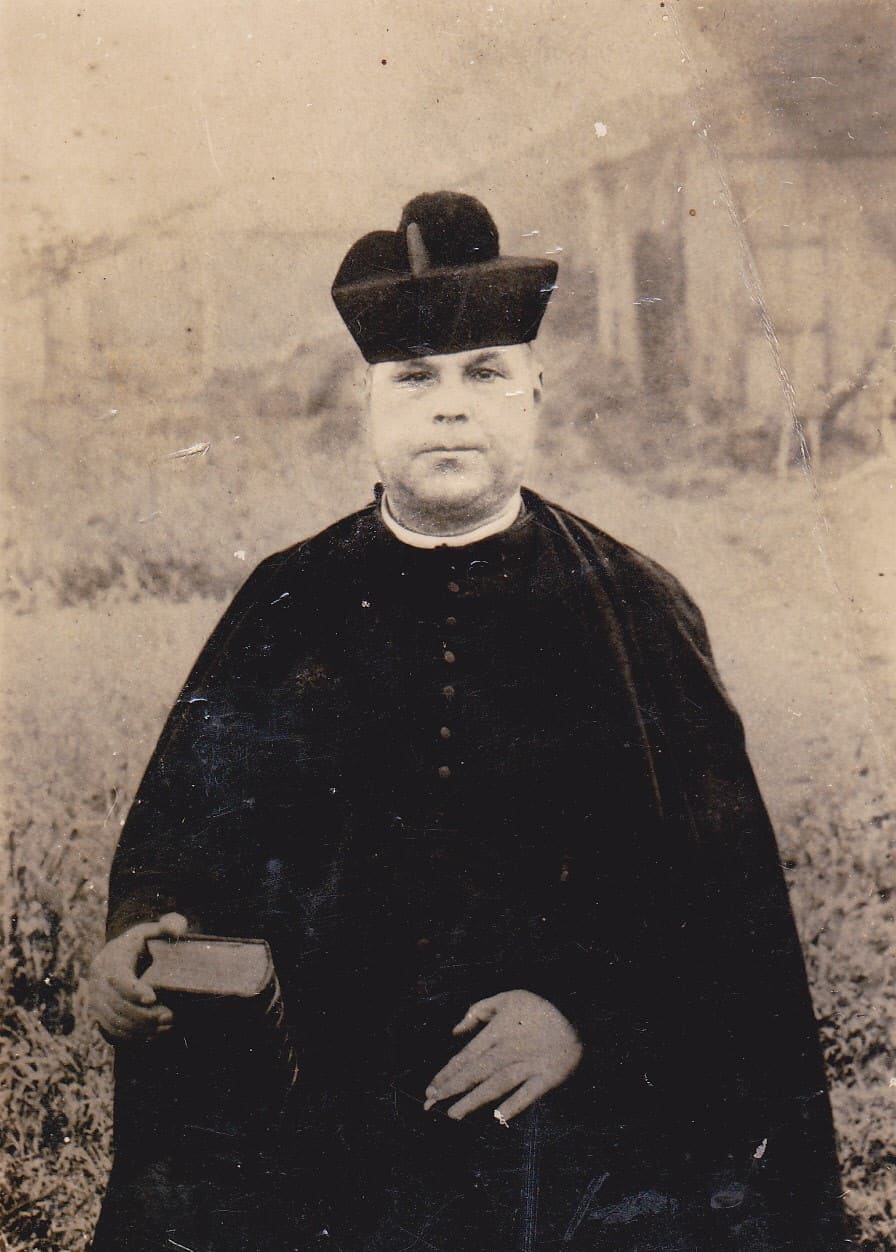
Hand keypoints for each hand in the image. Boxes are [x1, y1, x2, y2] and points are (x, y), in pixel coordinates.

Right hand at [90, 912, 187, 1041]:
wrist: (124, 957)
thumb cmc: (145, 943)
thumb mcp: (156, 930)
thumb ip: (170, 924)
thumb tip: (176, 930)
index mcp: (111, 958)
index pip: (117, 977)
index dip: (133, 989)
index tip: (153, 998)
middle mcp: (98, 981)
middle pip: (116, 1004)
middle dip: (143, 1014)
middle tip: (170, 1016)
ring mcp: (96, 1000)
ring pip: (114, 1021)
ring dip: (141, 1028)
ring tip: (167, 1025)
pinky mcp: (100, 1015)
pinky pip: (113, 1031)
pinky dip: (133, 1036)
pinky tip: (154, 1034)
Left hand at [423, 990, 582, 1122]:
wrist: (578, 1012)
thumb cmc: (538, 1007)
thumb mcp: (507, 998)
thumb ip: (478, 1011)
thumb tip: (455, 1032)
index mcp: (497, 1032)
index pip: (466, 1057)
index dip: (447, 1073)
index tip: (430, 1089)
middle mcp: (509, 1051)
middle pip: (476, 1073)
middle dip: (452, 1089)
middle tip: (430, 1106)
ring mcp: (529, 1065)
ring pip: (496, 1085)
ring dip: (474, 1100)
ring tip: (454, 1114)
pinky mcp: (547, 1077)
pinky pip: (529, 1094)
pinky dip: (514, 1105)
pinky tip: (498, 1118)